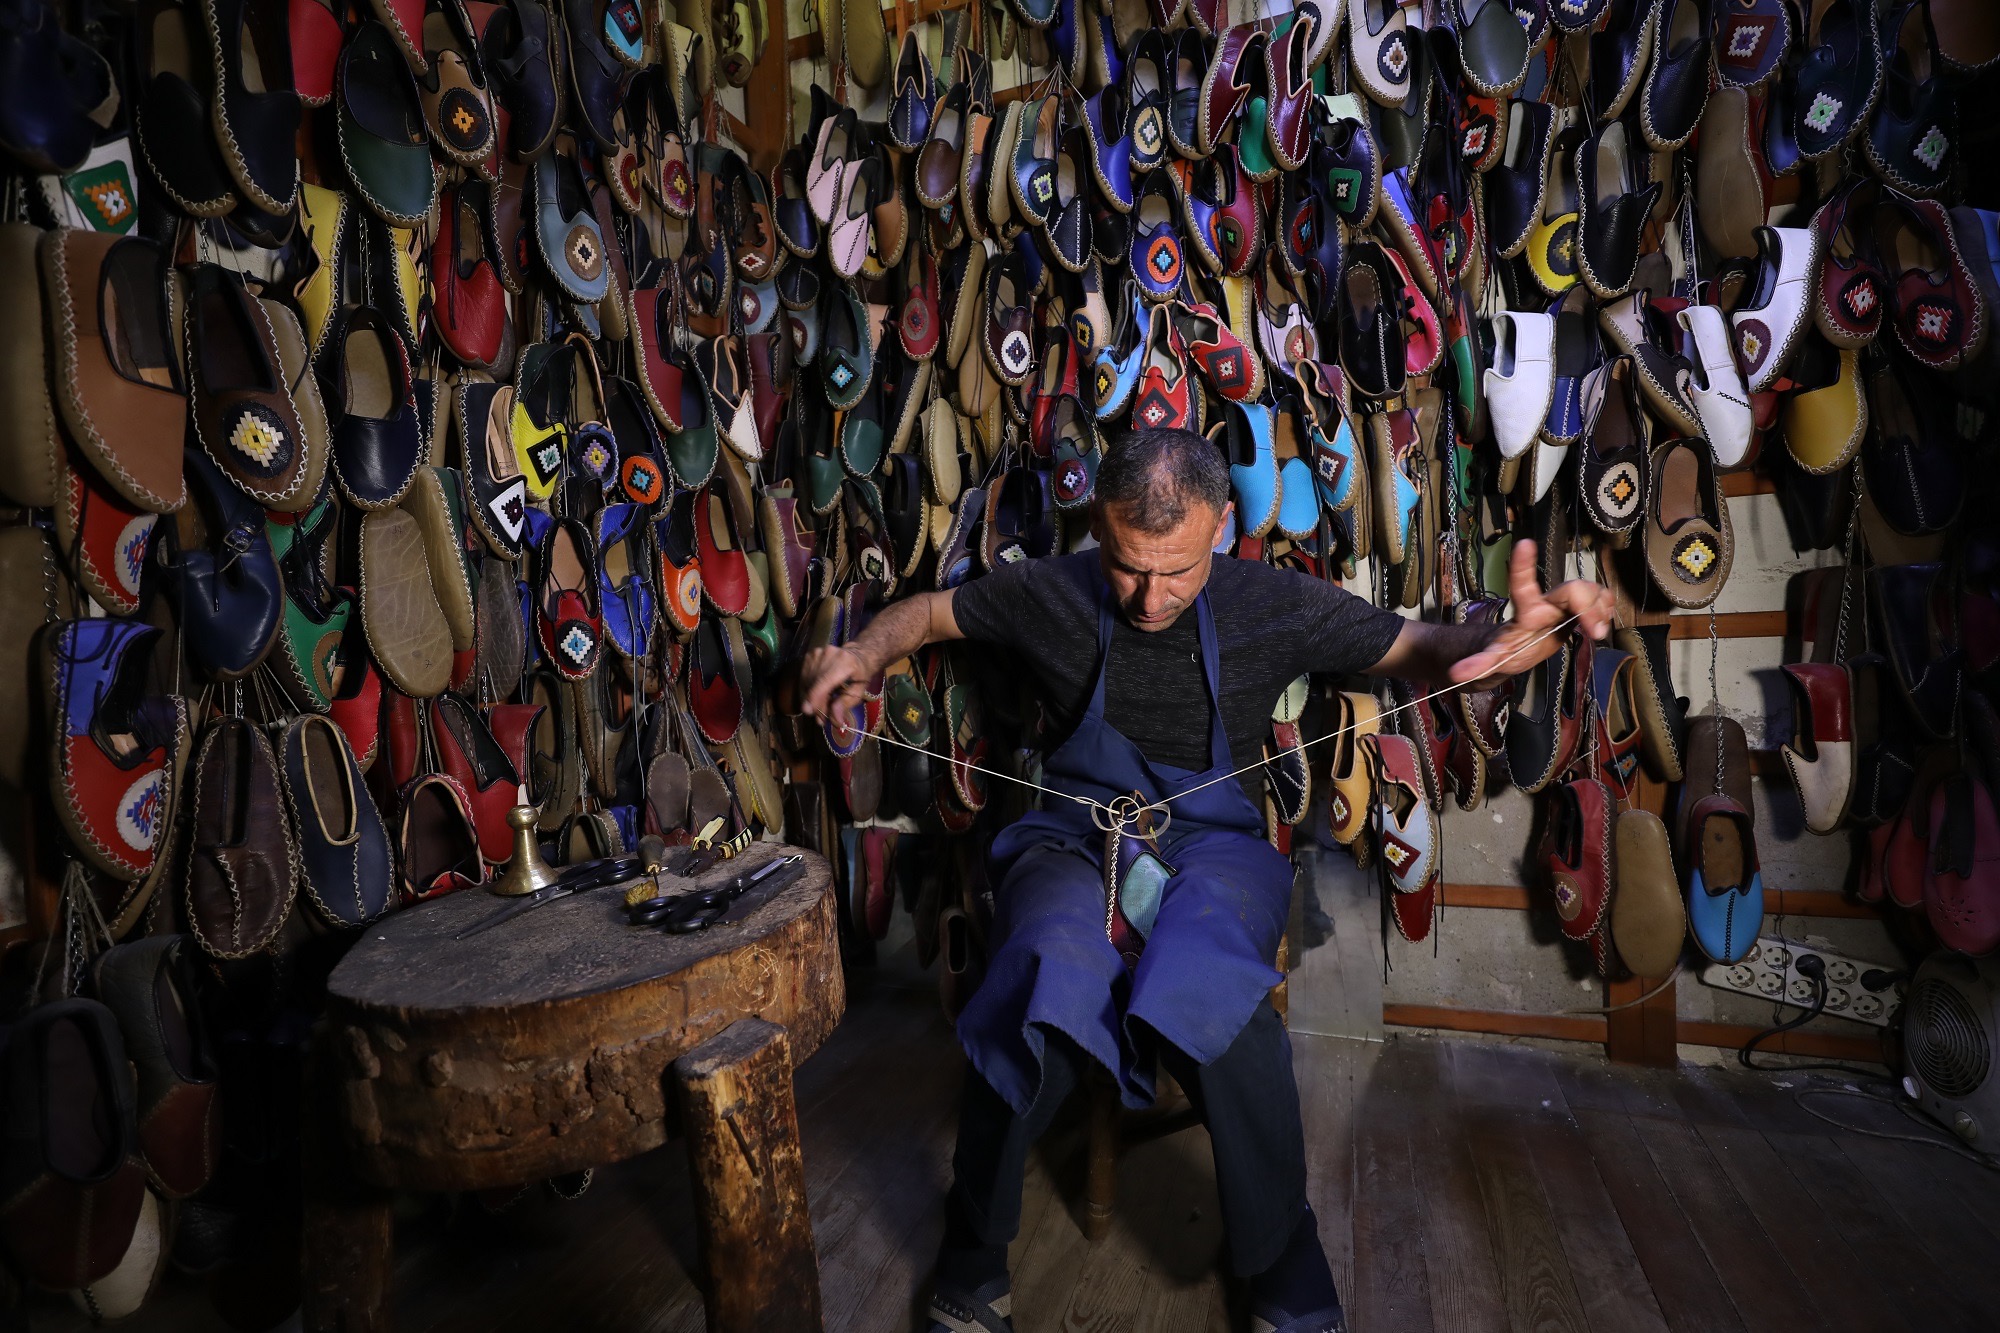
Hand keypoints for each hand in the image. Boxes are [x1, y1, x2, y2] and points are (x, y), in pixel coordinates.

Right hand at [800, 645, 868, 724]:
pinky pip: (804, 677)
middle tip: (821, 718)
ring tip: (821, 705)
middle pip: (815, 684)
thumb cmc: (859, 675)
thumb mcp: (859, 691)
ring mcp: (817, 653)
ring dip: (811, 698)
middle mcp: (829, 654)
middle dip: (816, 703)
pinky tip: (817, 693)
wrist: (856, 654)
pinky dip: (808, 689)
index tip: (808, 712)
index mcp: (845, 662)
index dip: (815, 697)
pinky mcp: (809, 655)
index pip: (824, 681)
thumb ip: (846, 704)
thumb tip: (835, 721)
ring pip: (807, 682)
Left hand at [1448, 540, 1616, 685]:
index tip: (1524, 544)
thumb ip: (1479, 665)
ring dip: (1599, 609)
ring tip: (1594, 630)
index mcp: (1525, 613)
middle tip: (1594, 632)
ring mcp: (1564, 604)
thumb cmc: (1504, 650)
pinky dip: (1605, 609)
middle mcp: (1546, 603)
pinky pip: (1601, 599)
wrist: (1518, 648)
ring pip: (1591, 592)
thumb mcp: (1492, 661)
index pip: (1522, 586)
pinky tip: (1600, 623)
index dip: (1522, 567)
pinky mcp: (1579, 608)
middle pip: (1572, 590)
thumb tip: (1456, 673)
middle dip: (1588, 606)